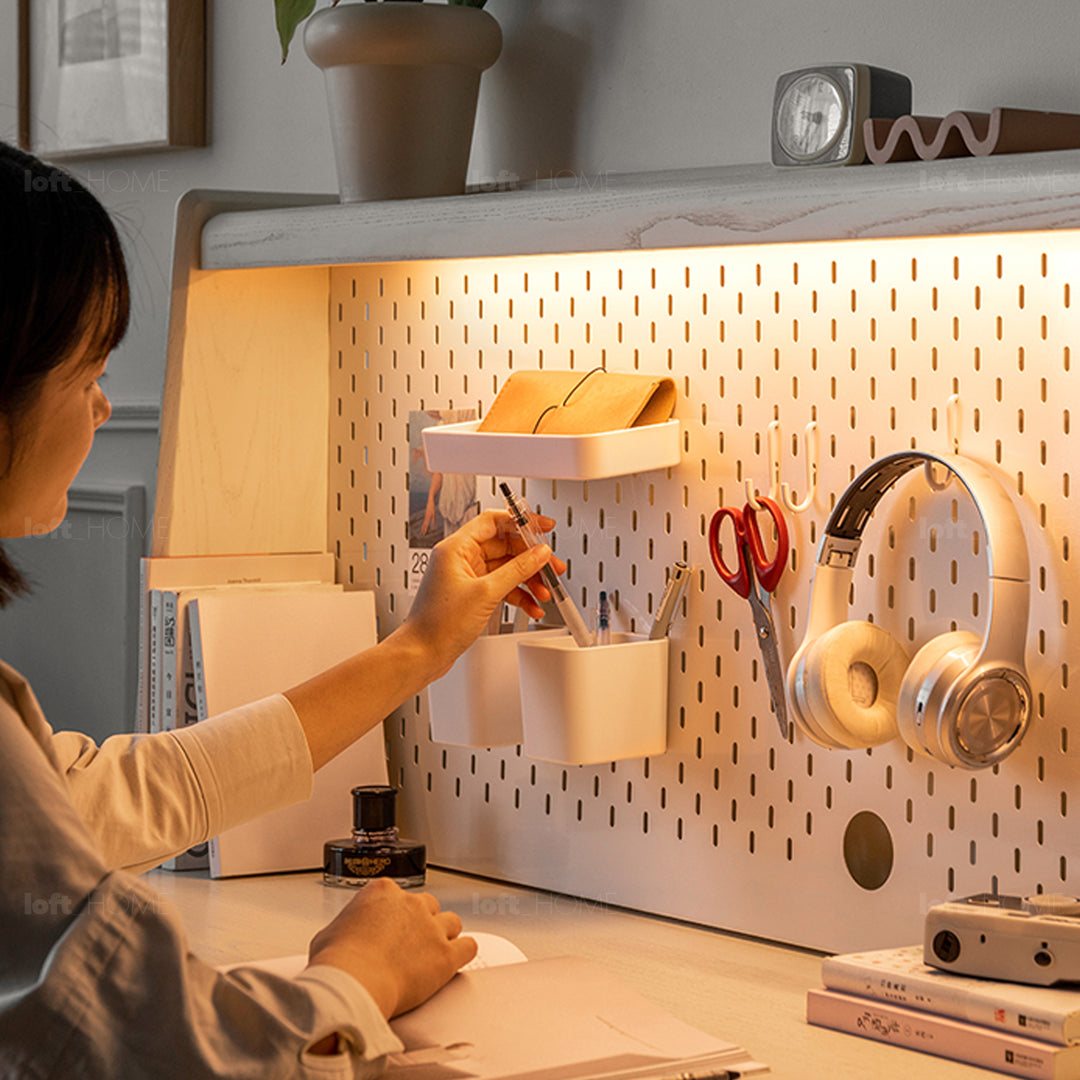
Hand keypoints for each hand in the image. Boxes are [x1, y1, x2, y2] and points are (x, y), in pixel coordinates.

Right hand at [307, 878, 476, 1018]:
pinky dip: (464, 953)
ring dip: (444, 935)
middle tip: (410, 943)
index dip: (394, 914)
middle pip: (427, 905)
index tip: (390, 927)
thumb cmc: (338, 963)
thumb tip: (341, 937)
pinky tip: (457, 959)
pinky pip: (469, 946)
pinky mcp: (446, 954)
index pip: (397, 895)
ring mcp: (431, 927)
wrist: (354, 984)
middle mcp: (411, 903)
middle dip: (421, 922)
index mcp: (382, 891)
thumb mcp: (328, 934)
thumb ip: (345, 927)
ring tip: (433, 952)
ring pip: (451, 922)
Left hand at [396, 509, 565, 677]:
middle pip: (505, 546)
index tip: (543, 527)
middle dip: (531, 559)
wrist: (422, 654)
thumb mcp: (485, 593)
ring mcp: (467, 577)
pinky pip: (502, 587)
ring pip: (506, 569)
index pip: (494, 522)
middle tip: (552, 567)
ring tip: (545, 592)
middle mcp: (461, 559)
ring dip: (528, 580)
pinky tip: (531, 606)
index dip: (521, 521)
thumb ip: (517, 570)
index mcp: (456, 548)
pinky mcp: (472, 595)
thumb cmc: (437, 624)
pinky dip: (518, 595)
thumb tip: (538, 554)